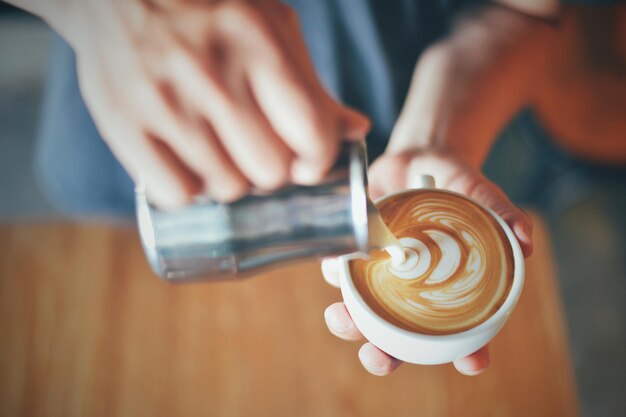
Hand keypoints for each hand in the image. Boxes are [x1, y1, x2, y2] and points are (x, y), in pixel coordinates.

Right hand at [61, 0, 369, 207]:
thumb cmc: (205, 13)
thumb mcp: (266, 27)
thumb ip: (310, 83)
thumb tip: (358, 130)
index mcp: (253, 39)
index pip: (310, 132)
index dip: (318, 160)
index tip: (308, 164)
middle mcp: (207, 71)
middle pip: (270, 170)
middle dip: (274, 172)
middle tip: (259, 154)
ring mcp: (161, 101)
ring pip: (226, 187)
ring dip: (232, 181)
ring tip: (222, 154)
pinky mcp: (122, 125)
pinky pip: (177, 193)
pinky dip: (191, 190)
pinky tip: (190, 165)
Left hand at [321, 149, 531, 375]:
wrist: (419, 156)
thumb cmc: (455, 184)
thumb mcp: (480, 194)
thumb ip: (501, 212)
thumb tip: (526, 239)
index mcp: (449, 288)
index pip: (463, 334)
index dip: (468, 353)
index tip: (472, 362)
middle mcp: (413, 291)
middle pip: (399, 341)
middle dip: (384, 356)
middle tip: (378, 356)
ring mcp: (382, 276)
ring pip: (360, 315)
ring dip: (347, 324)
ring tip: (340, 316)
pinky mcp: (358, 255)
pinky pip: (340, 272)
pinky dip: (335, 273)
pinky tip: (338, 264)